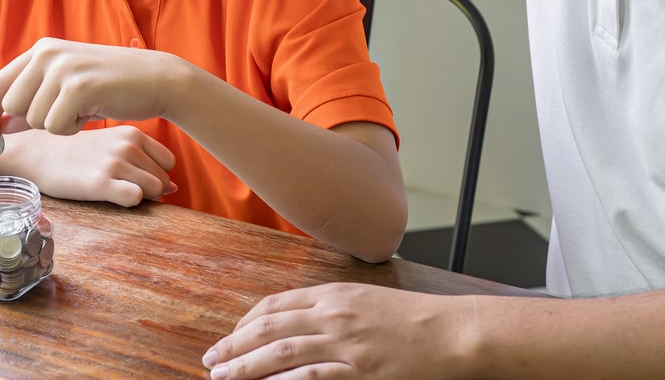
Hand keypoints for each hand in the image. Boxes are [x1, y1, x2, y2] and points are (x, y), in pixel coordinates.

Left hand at [0, 37, 176, 137]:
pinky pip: (55, 126)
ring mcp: (62, 68)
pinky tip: (91, 113)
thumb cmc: (112, 86)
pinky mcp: (78, 86)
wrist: (157, 78)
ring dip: (58, 125)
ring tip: (83, 109)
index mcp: (42, 49)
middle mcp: (47, 53)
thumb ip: (33, 103)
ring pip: (34, 119)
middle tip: (65, 114)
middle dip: (34, 121)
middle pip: (12, 106)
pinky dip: (72, 129)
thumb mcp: (67, 89)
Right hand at [22, 125, 177, 206]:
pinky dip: (128, 201)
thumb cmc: (76, 152)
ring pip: (154, 190)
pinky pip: (135, 198)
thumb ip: (144, 160)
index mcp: (132, 133)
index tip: (133, 178)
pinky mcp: (100, 182)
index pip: (168, 163)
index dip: (155, 175)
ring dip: (138, 197)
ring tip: (112, 190)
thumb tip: (176, 188)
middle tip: (119, 186)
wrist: (37, 153)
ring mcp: (114, 163)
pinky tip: (108, 196)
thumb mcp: (111, 145)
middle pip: (163, 180)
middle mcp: (127, 145)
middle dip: (149, 190)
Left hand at [203, 283, 469, 378]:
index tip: (230, 337)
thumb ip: (329, 306)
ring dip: (246, 367)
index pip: (275, 305)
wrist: (452, 332)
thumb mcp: (365, 299)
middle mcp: (333, 315)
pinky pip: (311, 378)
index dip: (245, 323)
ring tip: (224, 377)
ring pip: (281, 354)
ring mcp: (345, 345)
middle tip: (212, 360)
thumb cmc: (412, 317)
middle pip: (269, 329)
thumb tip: (293, 321)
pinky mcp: (359, 373)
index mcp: (333, 294)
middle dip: (234, 345)